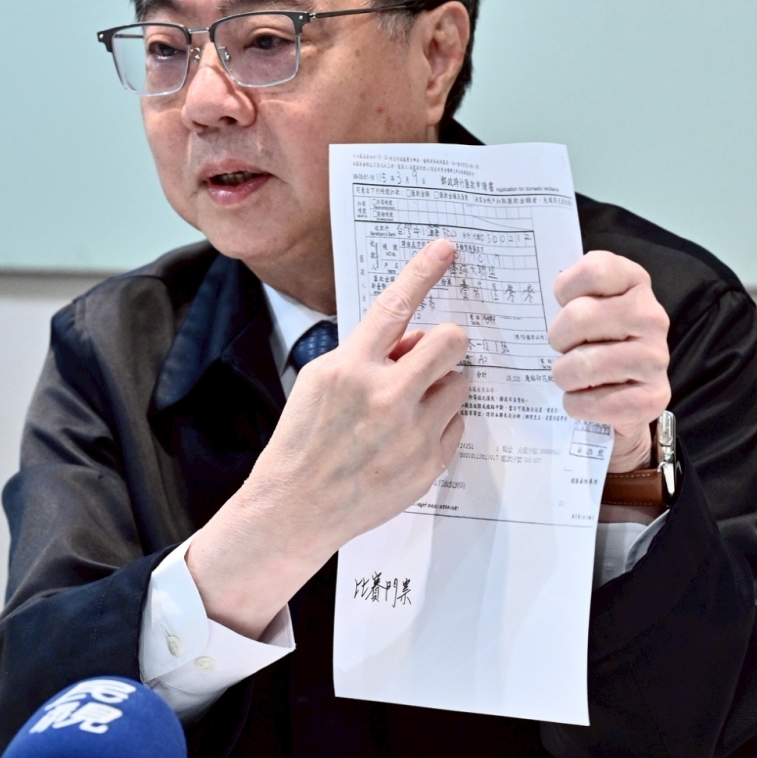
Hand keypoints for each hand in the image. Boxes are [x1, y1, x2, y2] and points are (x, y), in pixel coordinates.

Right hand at [187, 239, 468, 636]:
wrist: (296, 508)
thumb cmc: (304, 440)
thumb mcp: (319, 380)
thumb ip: (366, 354)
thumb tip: (412, 339)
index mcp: (351, 368)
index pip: (395, 306)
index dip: (423, 272)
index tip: (445, 249)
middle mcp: (386, 397)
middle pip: (450, 342)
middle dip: (446, 342)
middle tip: (432, 354)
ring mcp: (412, 433)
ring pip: (461, 383)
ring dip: (442, 386)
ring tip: (410, 406)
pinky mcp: (428, 464)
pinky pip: (458, 424)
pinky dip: (440, 423)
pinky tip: (407, 439)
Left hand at [549, 250, 671, 472]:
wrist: (629, 392)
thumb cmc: (597, 340)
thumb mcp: (586, 305)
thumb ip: (568, 293)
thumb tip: (528, 297)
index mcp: (635, 283)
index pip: (594, 270)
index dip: (566, 288)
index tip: (564, 303)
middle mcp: (652, 316)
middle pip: (579, 317)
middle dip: (558, 338)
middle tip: (563, 347)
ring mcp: (656, 358)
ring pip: (582, 365)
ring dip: (565, 376)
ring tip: (572, 376)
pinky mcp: (653, 398)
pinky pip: (592, 403)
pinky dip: (577, 405)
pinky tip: (586, 398)